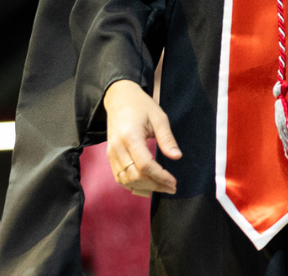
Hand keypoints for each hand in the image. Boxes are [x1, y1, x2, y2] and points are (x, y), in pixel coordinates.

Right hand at [104, 79, 181, 196]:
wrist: (119, 98)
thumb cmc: (141, 105)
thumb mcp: (159, 117)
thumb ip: (167, 138)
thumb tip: (177, 157)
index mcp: (130, 136)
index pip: (145, 165)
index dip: (160, 177)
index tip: (174, 182)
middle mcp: (117, 148)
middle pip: (135, 176)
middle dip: (155, 185)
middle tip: (171, 188)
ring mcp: (111, 153)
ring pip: (126, 180)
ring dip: (144, 187)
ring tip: (161, 187)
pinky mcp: (110, 155)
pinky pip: (119, 176)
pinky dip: (132, 184)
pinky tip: (146, 185)